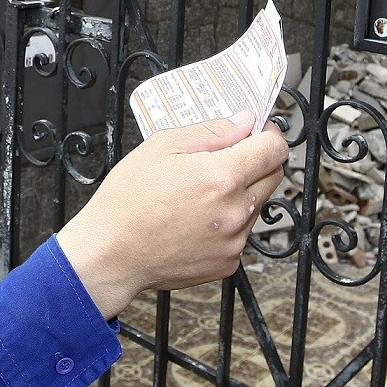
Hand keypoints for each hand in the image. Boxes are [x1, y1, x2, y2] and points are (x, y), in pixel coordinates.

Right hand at [56, 113, 287, 319]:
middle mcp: (235, 212)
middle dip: (256, 162)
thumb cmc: (128, 199)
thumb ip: (212, 131)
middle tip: (224, 159)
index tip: (256, 133)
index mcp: (222, 178)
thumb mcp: (161, 147)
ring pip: (255, 205)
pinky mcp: (227, 263)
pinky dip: (226, 222)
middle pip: (273, 177)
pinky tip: (195, 219)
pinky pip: (240, 233)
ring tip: (198, 194)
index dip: (268, 135)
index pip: (275, 150)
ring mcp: (234, 242)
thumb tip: (245, 123)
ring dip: (239, 193)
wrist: (111, 253)